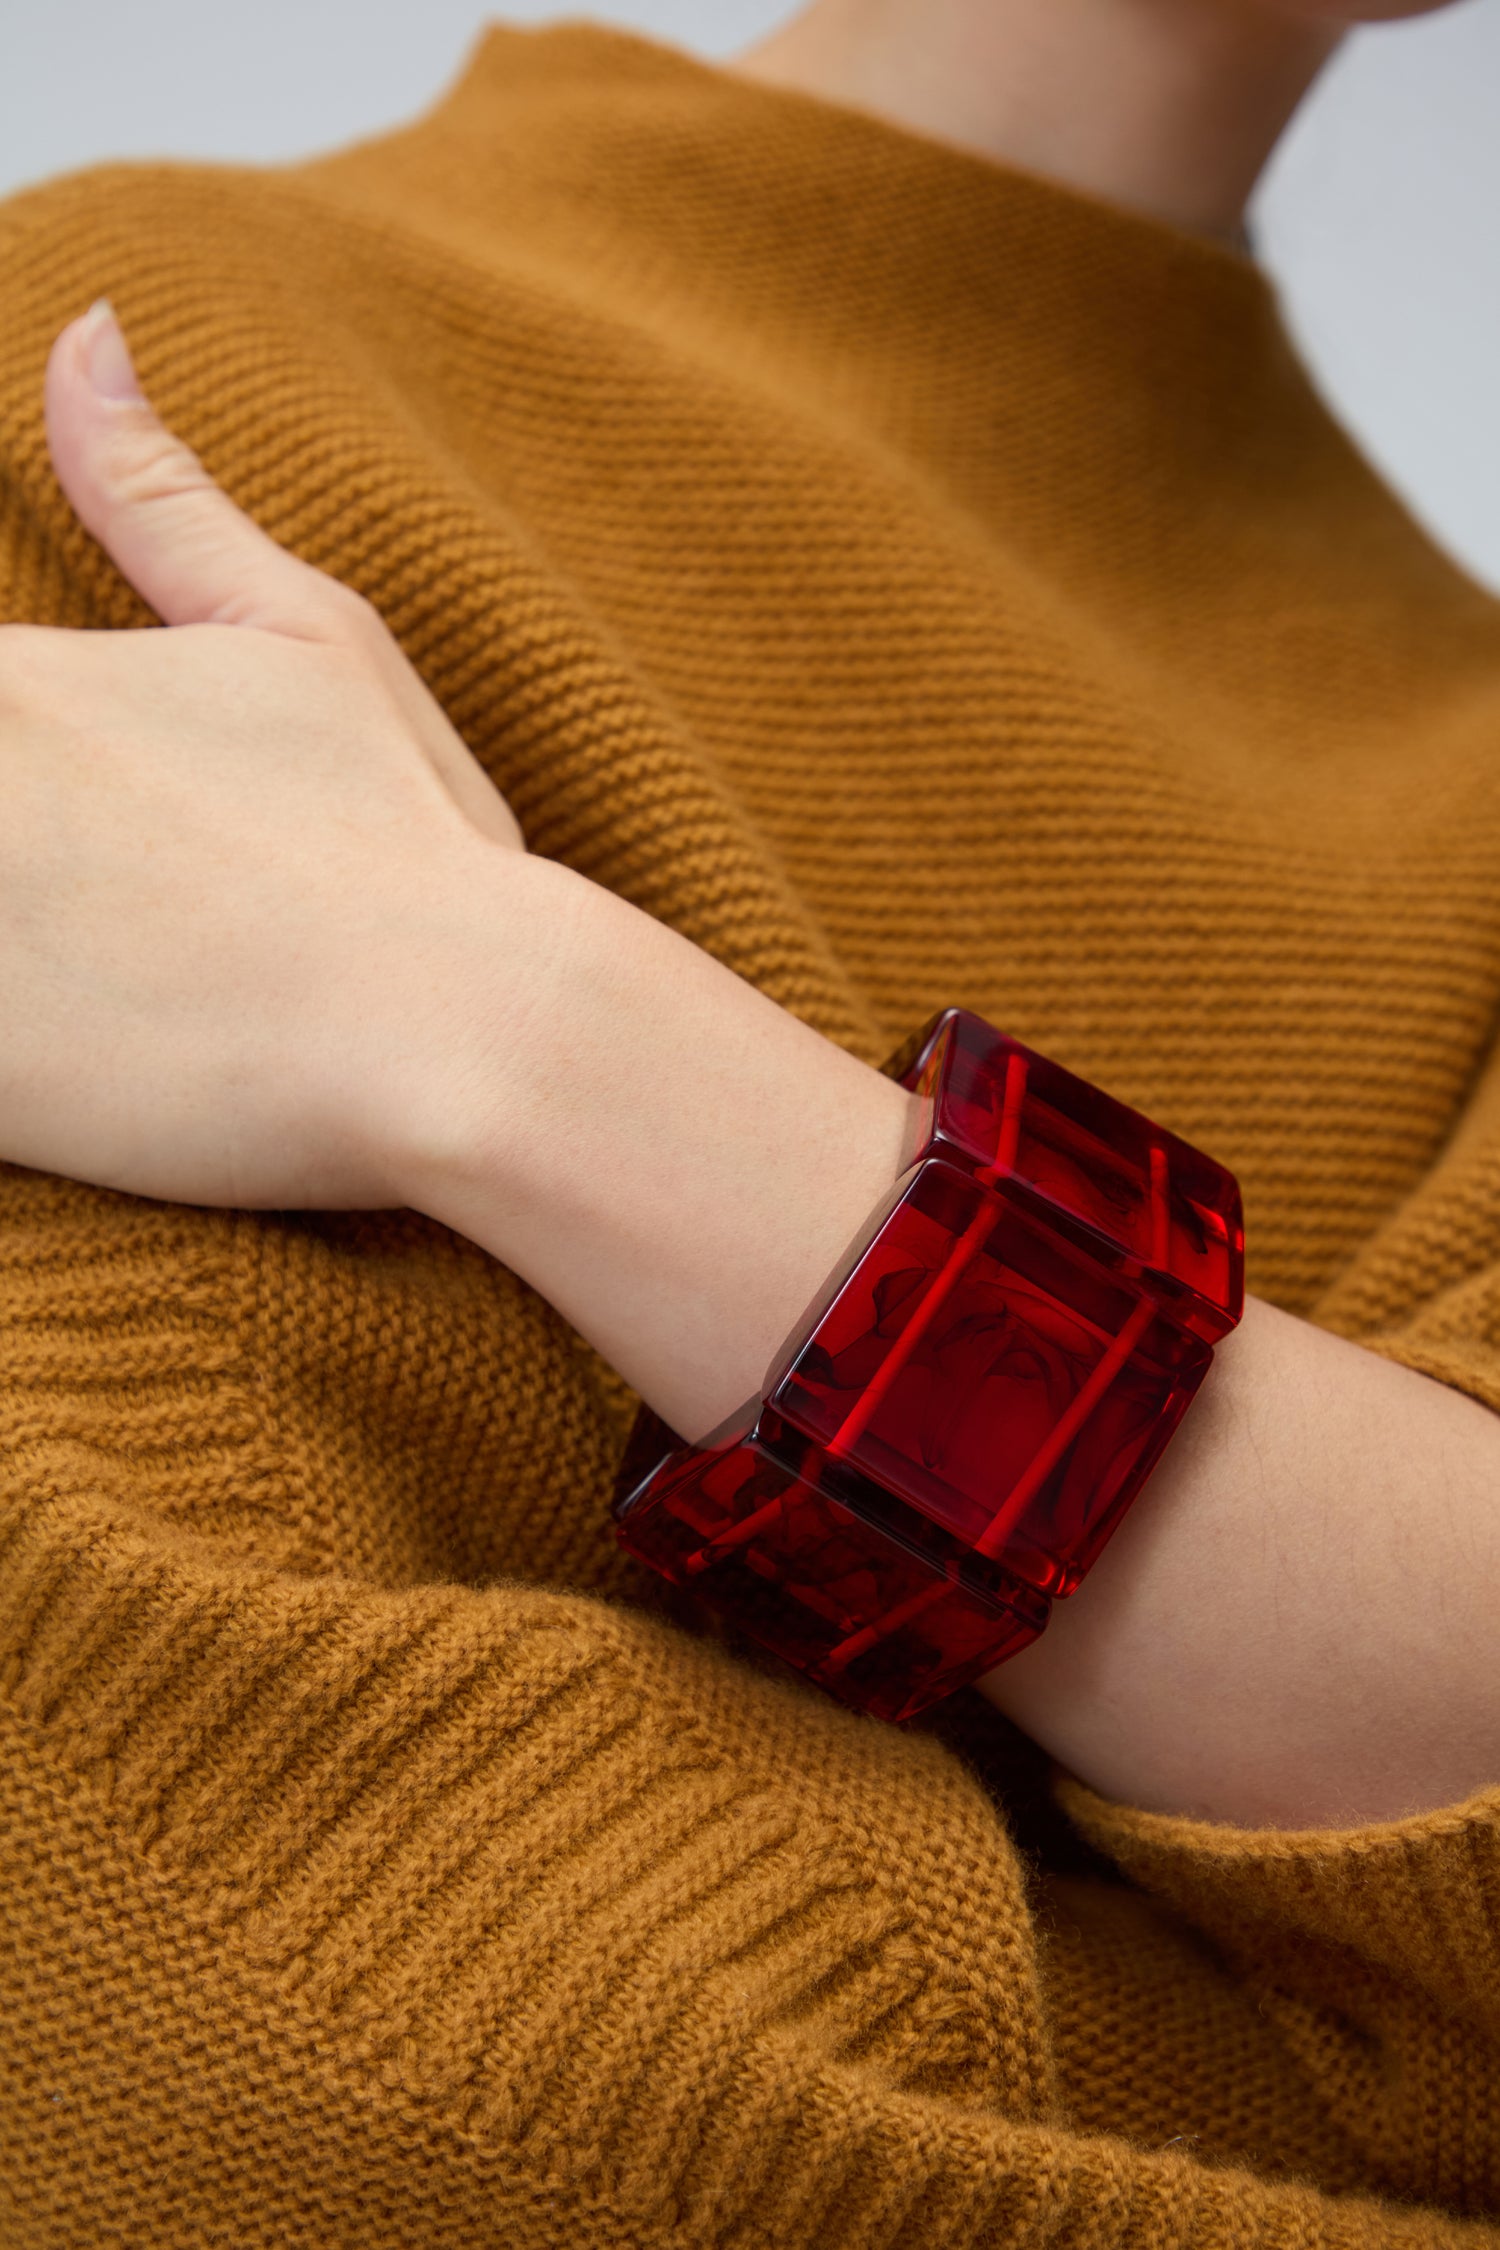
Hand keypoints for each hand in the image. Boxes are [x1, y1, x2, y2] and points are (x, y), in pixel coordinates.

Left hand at [0, 301, 533, 1208]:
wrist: (466, 1037)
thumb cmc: (405, 843)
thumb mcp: (304, 636)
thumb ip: (160, 499)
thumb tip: (87, 332)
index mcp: (9, 686)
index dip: (22, 774)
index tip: (80, 821)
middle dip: (16, 853)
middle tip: (109, 906)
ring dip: (10, 940)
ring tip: (95, 970)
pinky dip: (9, 1062)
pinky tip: (79, 1047)